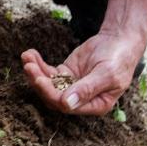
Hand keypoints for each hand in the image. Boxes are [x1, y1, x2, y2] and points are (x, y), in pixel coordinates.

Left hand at [21, 30, 145, 114]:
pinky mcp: (65, 74)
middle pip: (53, 96)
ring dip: (35, 72)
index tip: (40, 79)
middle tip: (29, 66)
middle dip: (39, 82)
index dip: (51, 94)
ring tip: (26, 57)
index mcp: (95, 105)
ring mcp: (71, 86)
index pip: (67, 106)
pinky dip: (38, 64)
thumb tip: (67, 104)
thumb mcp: (107, 74)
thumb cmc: (119, 59)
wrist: (119, 40)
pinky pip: (48, 72)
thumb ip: (87, 89)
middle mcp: (80, 99)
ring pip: (48, 84)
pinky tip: (30, 54)